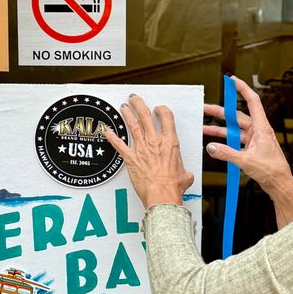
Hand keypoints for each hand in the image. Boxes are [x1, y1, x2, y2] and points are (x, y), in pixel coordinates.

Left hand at [102, 93, 194, 209]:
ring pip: (132, 124)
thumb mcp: (185, 175)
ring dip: (127, 114)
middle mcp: (155, 141)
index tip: (158, 109)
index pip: (166, 117)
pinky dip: (111, 136)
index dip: (161, 109)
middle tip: (134, 99)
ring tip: (124, 107)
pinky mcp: (130, 157)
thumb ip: (184, 171)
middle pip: (145, 115)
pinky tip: (107, 130)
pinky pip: (118, 144)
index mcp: (170, 142)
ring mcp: (141, 148)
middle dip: (139, 104)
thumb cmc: (172, 185)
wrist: (162, 194)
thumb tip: (185, 175)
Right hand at [203, 76, 292, 203]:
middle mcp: (258, 131)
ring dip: (220, 129)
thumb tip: (211, 147)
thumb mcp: (246, 161)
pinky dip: (225, 142)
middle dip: (220, 112)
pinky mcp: (252, 149)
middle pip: (237, 116)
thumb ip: (226, 153)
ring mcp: (255, 140)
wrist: (279, 184)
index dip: (242, 88)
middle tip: (206, 109)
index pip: (252, 101)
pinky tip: (215, 145)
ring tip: (204, 128)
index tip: (232, 80)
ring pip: (234, 130)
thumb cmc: (272, 170)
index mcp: (261, 128)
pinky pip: (236, 141)